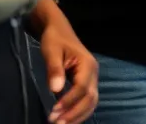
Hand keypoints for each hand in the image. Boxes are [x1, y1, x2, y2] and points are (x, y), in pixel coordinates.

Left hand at [31, 0, 98, 123]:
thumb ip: (54, 70)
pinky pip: (87, 101)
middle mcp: (93, 73)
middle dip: (74, 113)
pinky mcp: (87, 83)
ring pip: (91, 102)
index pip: (81, 88)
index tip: (53, 112)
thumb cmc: (54, 39)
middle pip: (90, 98)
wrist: (59, 30)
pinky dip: (79, 112)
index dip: (69, 102)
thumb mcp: (51, 51)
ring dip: (78, 115)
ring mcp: (92, 78)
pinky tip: (68, 118)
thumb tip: (55, 90)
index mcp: (87, 64)